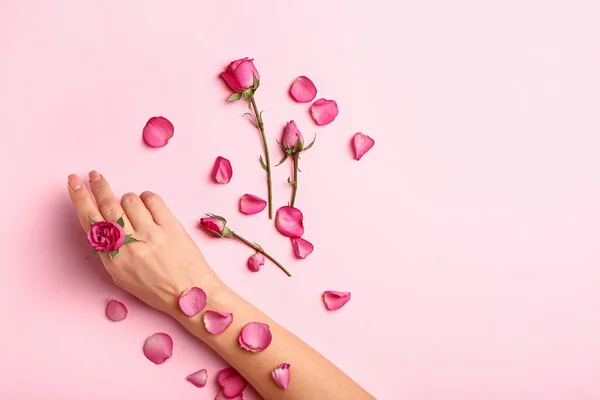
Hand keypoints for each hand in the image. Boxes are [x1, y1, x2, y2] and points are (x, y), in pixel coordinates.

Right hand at [68, 170, 216, 315]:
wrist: (190, 295)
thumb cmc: (157, 288)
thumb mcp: (123, 276)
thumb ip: (110, 249)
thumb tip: (104, 221)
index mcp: (114, 260)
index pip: (91, 222)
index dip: (80, 199)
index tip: (74, 182)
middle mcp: (130, 245)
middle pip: (107, 206)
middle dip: (98, 187)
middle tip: (94, 175)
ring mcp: (151, 234)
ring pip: (129, 200)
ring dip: (128, 200)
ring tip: (135, 211)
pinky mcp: (171, 226)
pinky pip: (152, 199)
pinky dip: (147, 198)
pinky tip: (149, 206)